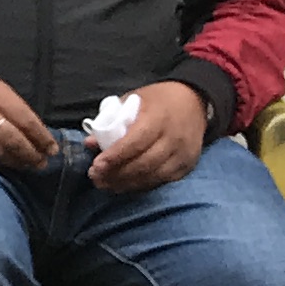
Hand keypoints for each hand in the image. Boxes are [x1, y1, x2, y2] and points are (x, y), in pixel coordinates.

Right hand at [0, 61, 52, 172]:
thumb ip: (14, 106)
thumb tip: (33, 129)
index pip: (27, 122)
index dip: (42, 138)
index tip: (52, 149)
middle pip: (14, 141)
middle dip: (32, 154)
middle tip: (42, 163)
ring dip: (16, 161)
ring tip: (27, 166)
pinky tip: (5, 164)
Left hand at [89, 78, 209, 193]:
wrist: (195, 102)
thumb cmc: (158, 100)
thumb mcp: (132, 101)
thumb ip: (111, 121)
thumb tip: (89, 143)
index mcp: (158, 117)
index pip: (135, 142)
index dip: (115, 156)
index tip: (96, 166)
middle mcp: (173, 138)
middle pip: (144, 163)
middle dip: (117, 174)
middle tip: (96, 178)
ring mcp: (183, 154)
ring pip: (153, 176)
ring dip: (127, 183)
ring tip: (107, 184)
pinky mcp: (188, 165)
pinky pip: (163, 180)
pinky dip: (143, 185)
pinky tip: (127, 185)